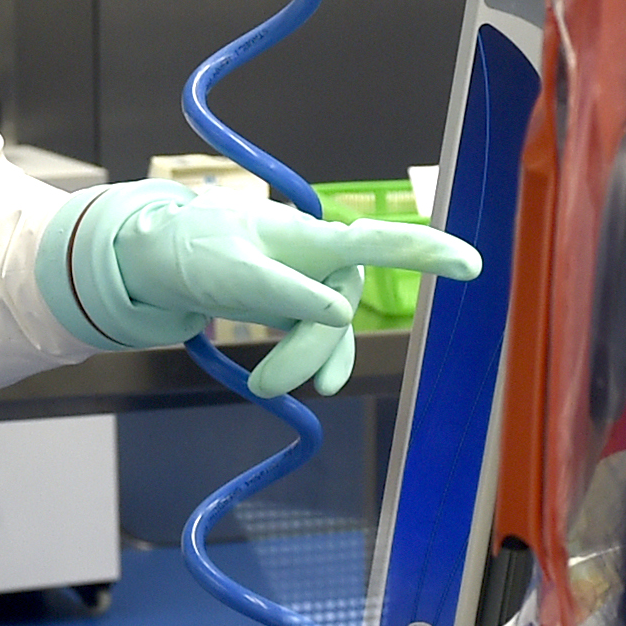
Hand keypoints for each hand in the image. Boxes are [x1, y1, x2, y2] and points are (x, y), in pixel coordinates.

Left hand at [37, 183, 482, 399]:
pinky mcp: (296, 303)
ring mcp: (310, 280)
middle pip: (344, 307)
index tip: (469, 264)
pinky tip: (314, 388)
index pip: (379, 241)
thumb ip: (283, 291)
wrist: (155, 259)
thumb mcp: (229, 272)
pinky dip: (317, 363)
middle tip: (265, 385)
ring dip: (307, 362)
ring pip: (331, 330)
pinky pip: (321, 338)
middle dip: (312, 349)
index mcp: (310, 237)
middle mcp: (320, 256)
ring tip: (264, 386)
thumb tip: (339, 313)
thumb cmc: (191, 251)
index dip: (426, 251)